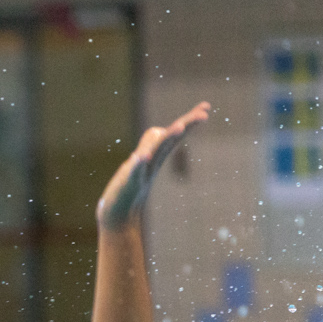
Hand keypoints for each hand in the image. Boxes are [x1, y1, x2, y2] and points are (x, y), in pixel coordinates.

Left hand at [96, 102, 208, 230]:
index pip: (173, 135)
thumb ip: (148, 149)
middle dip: (184, 126)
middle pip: (169, 140)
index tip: (206, 106)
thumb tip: (157, 131)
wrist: (116, 215)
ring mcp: (140, 173)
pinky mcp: (127, 185)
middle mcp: (151, 163)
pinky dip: (138, 165)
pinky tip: (142, 157)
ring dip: (166, 140)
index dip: (188, 121)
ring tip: (179, 127)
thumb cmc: (128, 189)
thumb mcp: (140, 165)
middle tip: (204, 115)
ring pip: (155, 153)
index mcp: (155, 156)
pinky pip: (134, 173)